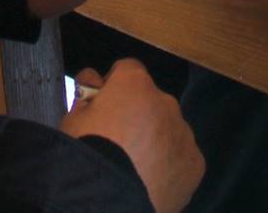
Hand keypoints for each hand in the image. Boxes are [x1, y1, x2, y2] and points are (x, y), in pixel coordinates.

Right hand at [62, 60, 203, 212]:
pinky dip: (169, 167)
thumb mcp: (72, 119)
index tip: (103, 107)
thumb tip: (92, 81)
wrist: (106, 198)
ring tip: (133, 168)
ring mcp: (183, 133)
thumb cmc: (85, 153)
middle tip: (118, 143)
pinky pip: (181, 158)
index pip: (128, 70)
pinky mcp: (194, 163)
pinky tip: (149, 182)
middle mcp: (166, 102)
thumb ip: (87, 96)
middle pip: (152, 102)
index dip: (114, 87)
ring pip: (170, 130)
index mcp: (135, 84)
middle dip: (138, 116)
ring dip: (156, 141)